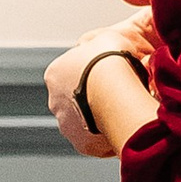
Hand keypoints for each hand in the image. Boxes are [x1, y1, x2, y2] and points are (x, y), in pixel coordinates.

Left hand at [44, 0, 156, 162]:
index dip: (96, 74)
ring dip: (102, 118)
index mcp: (55, 73)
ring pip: (87, 121)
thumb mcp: (106, 37)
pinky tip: (125, 128)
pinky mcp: (82, 144)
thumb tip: (97, 38)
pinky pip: (98, 139)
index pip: (74, 74)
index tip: (115, 76)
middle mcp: (55, 100)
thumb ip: (101, 40)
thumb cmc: (111, 59)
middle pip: (79, 99)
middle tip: (120, 96)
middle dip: (96, 98)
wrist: (113, 89)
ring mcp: (67, 124)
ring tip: (125, 113)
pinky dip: (109, 136)